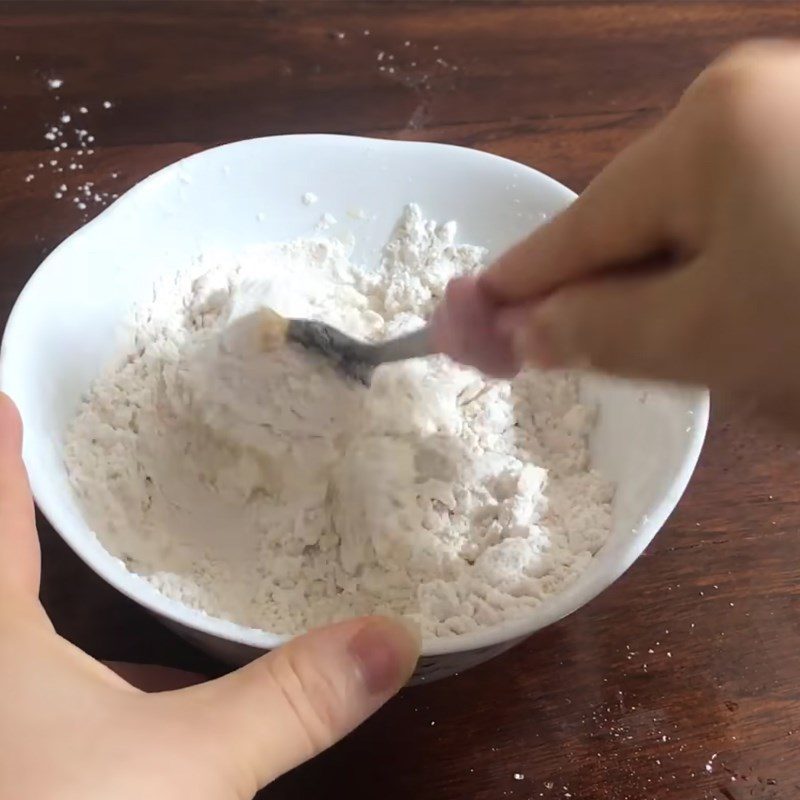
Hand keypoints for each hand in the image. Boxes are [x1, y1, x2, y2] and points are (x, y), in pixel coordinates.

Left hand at [0, 395, 418, 799]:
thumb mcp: (180, 773)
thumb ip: (287, 702)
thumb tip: (394, 637)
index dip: (1, 449)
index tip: (4, 394)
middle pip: (4, 570)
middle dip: (21, 514)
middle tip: (54, 468)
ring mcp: (5, 720)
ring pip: (25, 645)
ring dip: (49, 606)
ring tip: (101, 581)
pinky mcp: (20, 752)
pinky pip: (44, 700)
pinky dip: (76, 686)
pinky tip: (126, 700)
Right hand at [446, 41, 799, 414]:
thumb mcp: (710, 335)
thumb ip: (598, 331)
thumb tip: (519, 332)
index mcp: (702, 130)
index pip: (576, 231)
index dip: (516, 287)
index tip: (463, 323)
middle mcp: (742, 99)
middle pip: (635, 223)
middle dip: (617, 295)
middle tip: (594, 358)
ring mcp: (788, 116)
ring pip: (692, 224)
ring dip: (679, 289)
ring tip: (709, 346)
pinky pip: (743, 215)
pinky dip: (731, 269)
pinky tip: (756, 309)